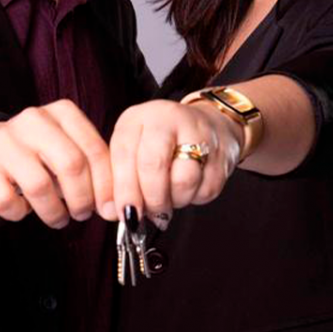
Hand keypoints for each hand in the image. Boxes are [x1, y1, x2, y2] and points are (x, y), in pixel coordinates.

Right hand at [0, 100, 116, 227]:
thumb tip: (113, 208)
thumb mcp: (66, 150)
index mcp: (61, 112)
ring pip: (39, 185)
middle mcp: (32, 119)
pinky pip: (9, 201)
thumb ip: (92, 171)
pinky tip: (24, 209)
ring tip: (58, 218)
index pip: (94, 150)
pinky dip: (21, 213)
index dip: (106, 185)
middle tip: (82, 214)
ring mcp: (3, 141)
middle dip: (82, 199)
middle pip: (71, 165)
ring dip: (54, 212)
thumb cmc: (36, 157)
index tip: (108, 209)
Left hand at [109, 99, 244, 228]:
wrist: (209, 124)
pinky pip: (206, 190)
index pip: (124, 155)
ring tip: (169, 198)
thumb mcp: (132, 149)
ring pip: (182, 181)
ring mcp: (198, 133)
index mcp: (138, 118)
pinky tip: (188, 190)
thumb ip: (117, 180)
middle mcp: (167, 119)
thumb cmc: (161, 142)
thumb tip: (111, 212)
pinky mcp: (221, 153)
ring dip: (174, 201)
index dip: (123, 190)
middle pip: (153, 166)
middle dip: (149, 199)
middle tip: (149, 213)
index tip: (125, 214)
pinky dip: (194, 199)